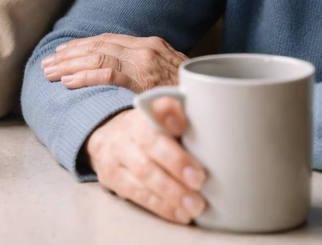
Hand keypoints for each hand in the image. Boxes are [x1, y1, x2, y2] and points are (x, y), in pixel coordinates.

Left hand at [42, 34, 186, 91]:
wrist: (216, 101)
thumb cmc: (190, 94)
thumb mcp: (169, 76)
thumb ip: (147, 73)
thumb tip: (122, 78)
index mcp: (150, 45)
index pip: (108, 40)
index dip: (82, 46)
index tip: (62, 52)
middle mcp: (146, 48)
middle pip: (99, 46)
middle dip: (69, 54)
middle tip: (47, 64)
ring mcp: (145, 62)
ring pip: (98, 57)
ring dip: (70, 64)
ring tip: (50, 73)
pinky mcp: (145, 79)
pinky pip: (108, 74)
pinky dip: (86, 76)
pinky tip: (68, 82)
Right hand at [85, 100, 205, 224]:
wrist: (106, 140)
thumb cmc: (148, 133)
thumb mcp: (162, 120)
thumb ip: (185, 123)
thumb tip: (215, 135)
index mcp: (149, 111)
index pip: (159, 106)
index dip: (170, 113)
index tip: (183, 126)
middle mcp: (131, 129)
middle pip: (152, 143)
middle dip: (176, 162)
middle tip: (200, 181)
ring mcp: (119, 153)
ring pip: (145, 172)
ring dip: (172, 192)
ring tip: (195, 206)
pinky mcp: (112, 177)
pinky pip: (137, 193)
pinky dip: (161, 206)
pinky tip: (180, 214)